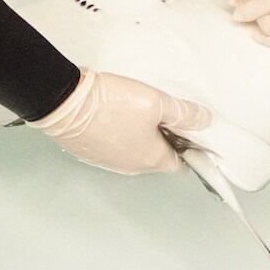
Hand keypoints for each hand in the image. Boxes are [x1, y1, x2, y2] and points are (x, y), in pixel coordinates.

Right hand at [28, 69, 211, 173]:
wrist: (63, 103)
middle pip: (157, 158)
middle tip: (162, 114)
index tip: (189, 130)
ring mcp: (109, 163)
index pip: (180, 165)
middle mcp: (131, 167)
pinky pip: (114, 149)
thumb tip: (206, 121)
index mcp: (151, 159)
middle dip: (163, 140)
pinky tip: (114, 116)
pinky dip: (119, 137)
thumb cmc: (112, 103)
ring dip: (140, 138)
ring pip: (135, 153)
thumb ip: (183, 113)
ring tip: (137, 112)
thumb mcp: (155, 102)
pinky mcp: (91, 154)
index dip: (189, 149)